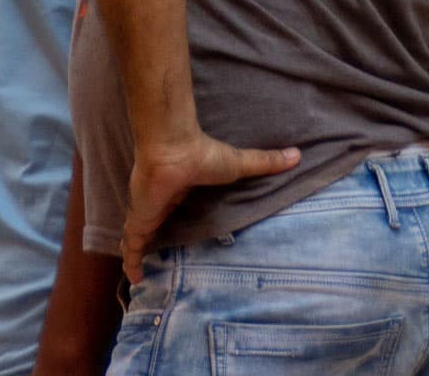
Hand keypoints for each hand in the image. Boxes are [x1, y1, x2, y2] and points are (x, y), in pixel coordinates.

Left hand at [121, 131, 299, 280]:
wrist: (174, 149)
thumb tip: (297, 155)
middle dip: (153, 237)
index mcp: (179, 190)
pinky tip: (135, 279)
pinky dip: (131, 262)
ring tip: (143, 272)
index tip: (176, 227)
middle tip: (158, 255)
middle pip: (153, 223)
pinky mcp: (139, 221)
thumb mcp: (239, 164)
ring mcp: (147, 212)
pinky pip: (132, 245)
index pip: (172, 206)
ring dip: (138, 252)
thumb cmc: (203, 154)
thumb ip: (265, 163)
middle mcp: (160, 202)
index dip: (171, 215)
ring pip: (138, 237)